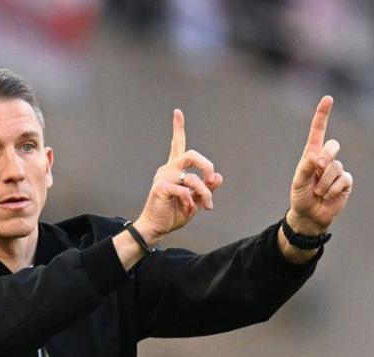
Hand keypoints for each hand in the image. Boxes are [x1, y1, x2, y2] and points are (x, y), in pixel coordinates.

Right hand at [133, 109, 223, 244]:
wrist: (155, 227)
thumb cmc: (173, 214)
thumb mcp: (196, 200)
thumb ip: (206, 188)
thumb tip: (218, 177)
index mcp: (174, 169)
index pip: (176, 144)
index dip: (177, 128)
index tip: (177, 112)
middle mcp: (167, 169)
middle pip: (191, 154)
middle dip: (206, 165)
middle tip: (212, 180)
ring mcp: (163, 177)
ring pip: (193, 178)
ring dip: (204, 193)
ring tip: (206, 206)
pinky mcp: (161, 187)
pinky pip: (185, 191)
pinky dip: (192, 202)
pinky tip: (188, 209)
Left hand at [289, 96, 352, 234]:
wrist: (310, 215)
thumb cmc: (301, 197)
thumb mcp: (299, 183)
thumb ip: (305, 169)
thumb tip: (315, 156)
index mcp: (312, 154)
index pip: (318, 131)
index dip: (323, 115)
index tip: (328, 98)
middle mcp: (326, 159)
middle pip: (333, 145)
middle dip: (326, 157)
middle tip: (317, 169)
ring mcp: (337, 169)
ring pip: (336, 167)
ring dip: (324, 183)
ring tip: (318, 192)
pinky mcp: (346, 182)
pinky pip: (344, 180)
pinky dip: (333, 190)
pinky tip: (327, 196)